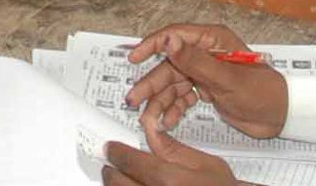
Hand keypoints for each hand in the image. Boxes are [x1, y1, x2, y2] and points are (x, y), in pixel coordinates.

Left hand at [103, 137, 238, 185]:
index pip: (129, 162)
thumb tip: (151, 133)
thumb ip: (173, 149)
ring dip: (116, 185)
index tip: (111, 148)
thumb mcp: (204, 163)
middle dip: (112, 170)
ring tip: (119, 178)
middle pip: (118, 182)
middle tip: (111, 163)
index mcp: (169, 179)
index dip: (116, 152)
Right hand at [126, 24, 287, 139]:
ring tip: (147, 117)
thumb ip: (195, 60)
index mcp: (212, 40)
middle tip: (133, 98)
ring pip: (173, 83)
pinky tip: (166, 120)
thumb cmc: (261, 91)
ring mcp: (204, 72)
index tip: (134, 57)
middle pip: (169, 65)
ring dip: (159, 100)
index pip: (175, 36)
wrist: (281, 116)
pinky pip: (182, 97)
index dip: (152, 45)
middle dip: (151, 83)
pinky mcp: (205, 90)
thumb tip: (168, 41)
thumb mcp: (227, 78)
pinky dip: (173, 108)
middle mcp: (205, 53)